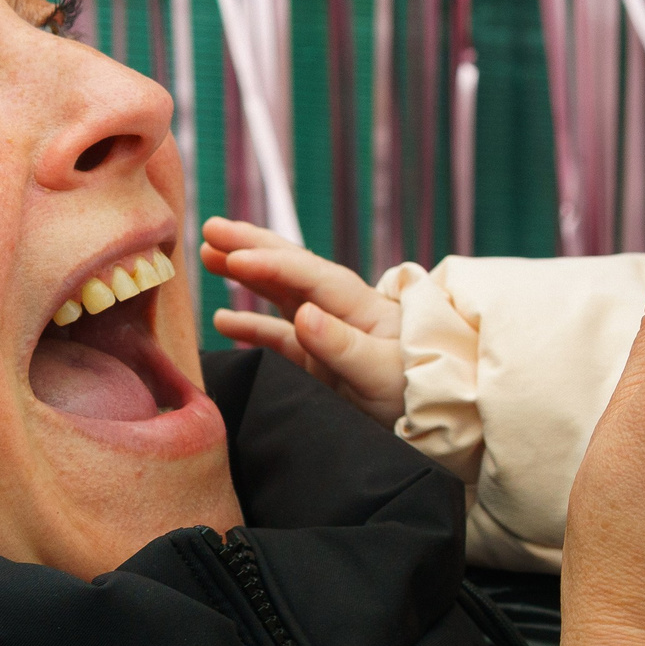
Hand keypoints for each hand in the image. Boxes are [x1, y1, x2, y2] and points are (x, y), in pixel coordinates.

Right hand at [199, 218, 406, 425]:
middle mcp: (340, 311)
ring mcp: (326, 333)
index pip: (309, 274)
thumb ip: (342, 345)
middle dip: (252, 246)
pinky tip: (224, 319)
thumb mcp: (381, 370)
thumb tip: (303, 315)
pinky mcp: (317, 361)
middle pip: (292, 269)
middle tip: (212, 227)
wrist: (436, 418)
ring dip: (246, 276)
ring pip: (280, 294)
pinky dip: (251, 326)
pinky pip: (277, 336)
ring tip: (208, 256)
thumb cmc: (416, 390)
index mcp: (359, 305)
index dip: (272, 263)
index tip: (235, 256)